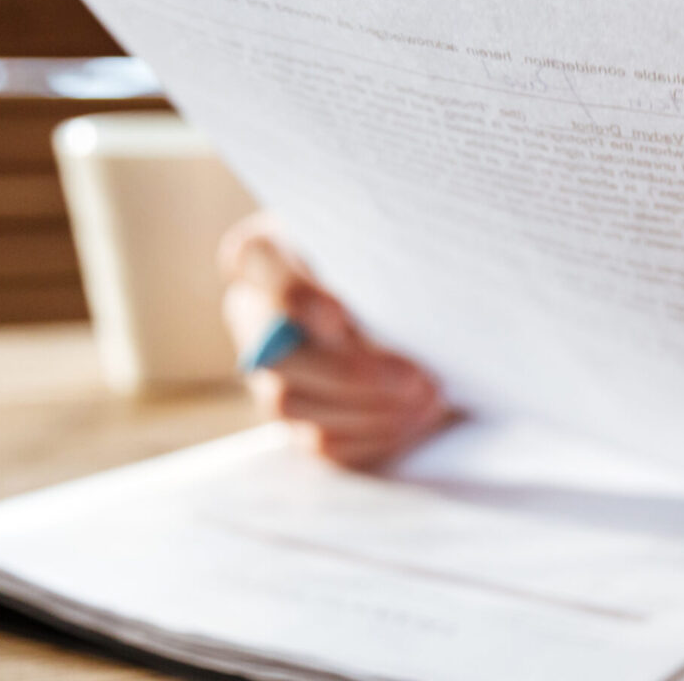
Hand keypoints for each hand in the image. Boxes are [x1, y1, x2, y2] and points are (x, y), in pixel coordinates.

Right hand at [219, 213, 450, 467]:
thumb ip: (390, 256)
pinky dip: (372, 436)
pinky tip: (416, 421)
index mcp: (269, 254)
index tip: (339, 318)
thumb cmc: (402, 258)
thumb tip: (414, 294)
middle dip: (351, 372)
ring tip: (429, 400)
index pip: (254, 258)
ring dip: (368, 409)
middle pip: (278, 352)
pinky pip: (322, 441)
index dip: (292, 294)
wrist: (418, 303)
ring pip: (294, 403)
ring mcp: (272, 371)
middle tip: (414, 378)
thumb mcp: (397, 243)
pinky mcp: (301, 418)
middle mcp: (255, 314)